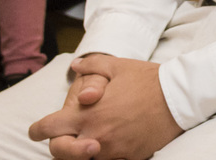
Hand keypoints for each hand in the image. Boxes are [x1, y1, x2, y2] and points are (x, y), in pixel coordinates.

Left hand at [29, 55, 182, 159]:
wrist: (178, 97)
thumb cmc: (147, 79)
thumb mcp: (117, 65)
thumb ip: (92, 65)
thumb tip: (75, 66)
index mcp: (88, 114)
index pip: (49, 128)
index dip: (38, 129)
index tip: (38, 129)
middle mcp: (96, 135)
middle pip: (60, 153)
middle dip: (58, 147)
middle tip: (67, 137)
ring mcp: (112, 149)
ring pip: (85, 159)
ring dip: (84, 150)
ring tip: (92, 138)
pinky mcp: (129, 157)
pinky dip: (106, 154)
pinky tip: (113, 143)